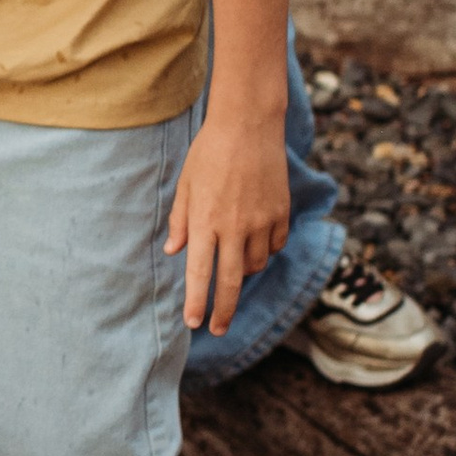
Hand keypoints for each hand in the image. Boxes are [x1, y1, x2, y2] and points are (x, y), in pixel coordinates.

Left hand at [165, 110, 291, 334]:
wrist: (249, 125)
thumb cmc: (210, 153)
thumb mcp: (186, 185)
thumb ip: (181, 221)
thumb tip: (175, 252)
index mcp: (205, 221)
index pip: (200, 273)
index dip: (197, 302)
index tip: (193, 323)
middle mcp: (234, 227)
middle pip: (231, 282)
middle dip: (223, 311)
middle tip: (217, 330)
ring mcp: (261, 221)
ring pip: (254, 265)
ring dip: (243, 271)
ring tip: (233, 262)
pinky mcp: (280, 213)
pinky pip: (274, 246)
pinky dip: (264, 250)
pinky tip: (255, 241)